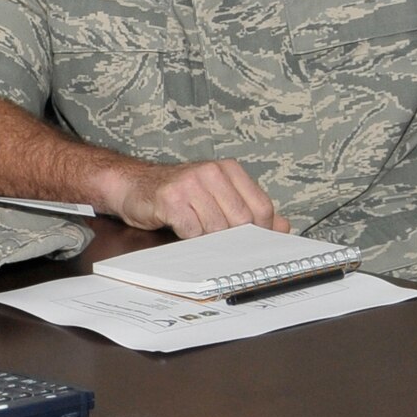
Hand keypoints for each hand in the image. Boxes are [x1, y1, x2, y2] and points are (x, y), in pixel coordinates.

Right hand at [111, 157, 289, 237]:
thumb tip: (283, 226)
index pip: (262, 207)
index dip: (261, 231)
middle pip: (242, 220)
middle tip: (223, 246)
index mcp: (229, 170)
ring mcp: (191, 184)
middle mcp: (212, 172)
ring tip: (198, 234)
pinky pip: (193, 232)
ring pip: (218, 229)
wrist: (132, 185)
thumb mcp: (217, 196)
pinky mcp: (171, 199)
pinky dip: (191, 240)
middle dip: (234, 239)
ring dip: (210, 240)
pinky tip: (183, 232)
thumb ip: (250, 208)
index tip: (255, 245)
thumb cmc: (177, 194)